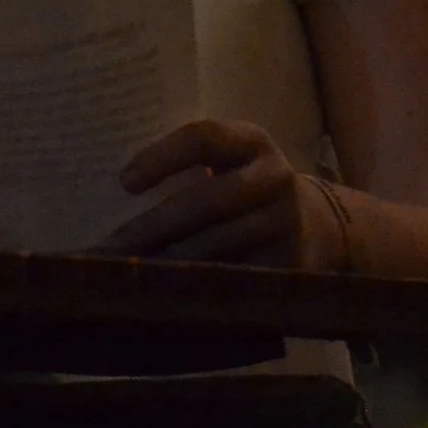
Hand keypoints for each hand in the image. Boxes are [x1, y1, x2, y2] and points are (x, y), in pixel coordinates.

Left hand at [100, 119, 347, 270]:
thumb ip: (187, 167)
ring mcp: (285, 221)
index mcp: (251, 141)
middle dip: (159, 223)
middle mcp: (274, 176)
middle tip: (117, 243)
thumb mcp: (227, 162)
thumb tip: (116, 193)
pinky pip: (237, 275)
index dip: (163, 157)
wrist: (311, 224)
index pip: (204, 138)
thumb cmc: (242, 186)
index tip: (125, 182)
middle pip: (210, 199)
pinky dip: (200, 282)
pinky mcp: (290, 263)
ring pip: (222, 242)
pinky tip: (169, 289)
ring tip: (134, 269)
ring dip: (174, 258)